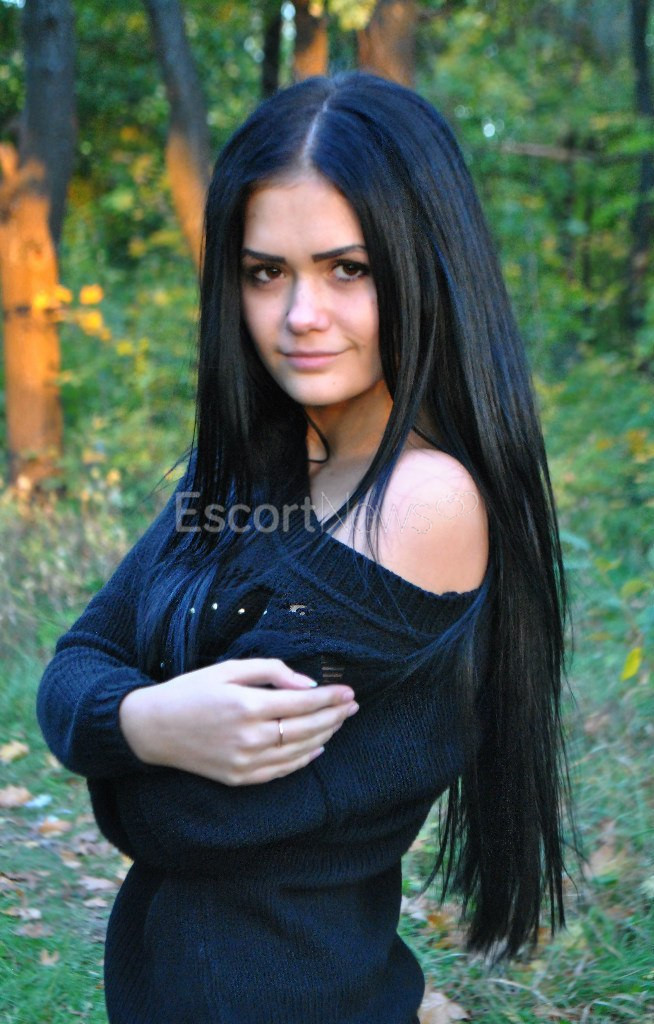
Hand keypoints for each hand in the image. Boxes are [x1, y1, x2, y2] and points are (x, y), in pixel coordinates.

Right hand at [119, 658, 358, 784]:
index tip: (349, 691)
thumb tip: (307, 683)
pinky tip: (318, 747)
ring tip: (340, 721)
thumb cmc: (191, 690)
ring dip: (325, 736)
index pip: (303, 703)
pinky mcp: (239, 778)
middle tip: (353, 706)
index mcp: (247, 705)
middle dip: (334, 716)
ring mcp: (244, 762)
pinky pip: (281, 770)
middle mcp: (249, 737)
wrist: (153, 728)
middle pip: (306, 728)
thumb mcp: (228, 669)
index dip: (330, 698)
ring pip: (298, 751)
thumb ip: (271, 671)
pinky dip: (304, 759)